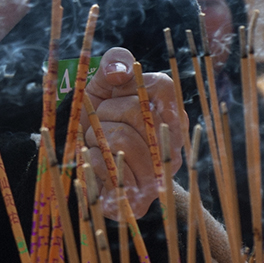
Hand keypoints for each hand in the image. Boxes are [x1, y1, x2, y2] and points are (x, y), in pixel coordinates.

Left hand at [80, 47, 185, 220]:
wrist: (89, 162)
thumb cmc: (98, 117)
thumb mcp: (101, 82)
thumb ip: (115, 61)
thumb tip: (119, 72)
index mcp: (171, 112)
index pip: (159, 86)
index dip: (125, 90)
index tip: (115, 97)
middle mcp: (174, 144)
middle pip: (134, 113)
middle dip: (103, 115)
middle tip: (102, 125)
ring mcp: (160, 174)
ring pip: (120, 141)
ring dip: (95, 139)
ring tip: (100, 144)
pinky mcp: (140, 201)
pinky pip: (109, 169)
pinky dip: (92, 160)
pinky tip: (98, 162)